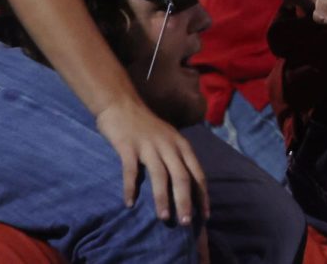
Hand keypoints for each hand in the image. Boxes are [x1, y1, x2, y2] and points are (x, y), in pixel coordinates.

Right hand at [95, 97, 207, 223]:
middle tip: (185, 223)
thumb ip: (177, 159)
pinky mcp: (128, 146)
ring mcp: (148, 145)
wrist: (122, 104)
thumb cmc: (147, 127)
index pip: (197, 173)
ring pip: (160, 175)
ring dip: (162, 198)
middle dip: (185, 201)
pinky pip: (131, 170)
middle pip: (181, 176)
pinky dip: (130, 187)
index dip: (202, 195)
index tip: (204, 216)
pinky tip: (129, 203)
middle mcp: (168, 145)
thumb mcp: (169, 139)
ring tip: (164, 218)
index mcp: (181, 145)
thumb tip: (187, 190)